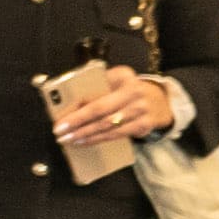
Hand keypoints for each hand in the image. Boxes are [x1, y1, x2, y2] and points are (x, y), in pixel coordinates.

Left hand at [47, 63, 174, 146]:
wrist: (159, 100)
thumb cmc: (126, 90)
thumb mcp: (115, 79)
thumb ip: (96, 86)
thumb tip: (68, 103)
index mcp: (123, 76)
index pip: (97, 91)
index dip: (79, 106)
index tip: (61, 117)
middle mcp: (134, 92)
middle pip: (101, 110)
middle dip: (77, 123)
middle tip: (59, 132)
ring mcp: (141, 110)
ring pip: (108, 126)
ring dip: (86, 134)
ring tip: (68, 139)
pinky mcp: (144, 126)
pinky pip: (117, 135)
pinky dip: (99, 139)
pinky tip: (85, 142)